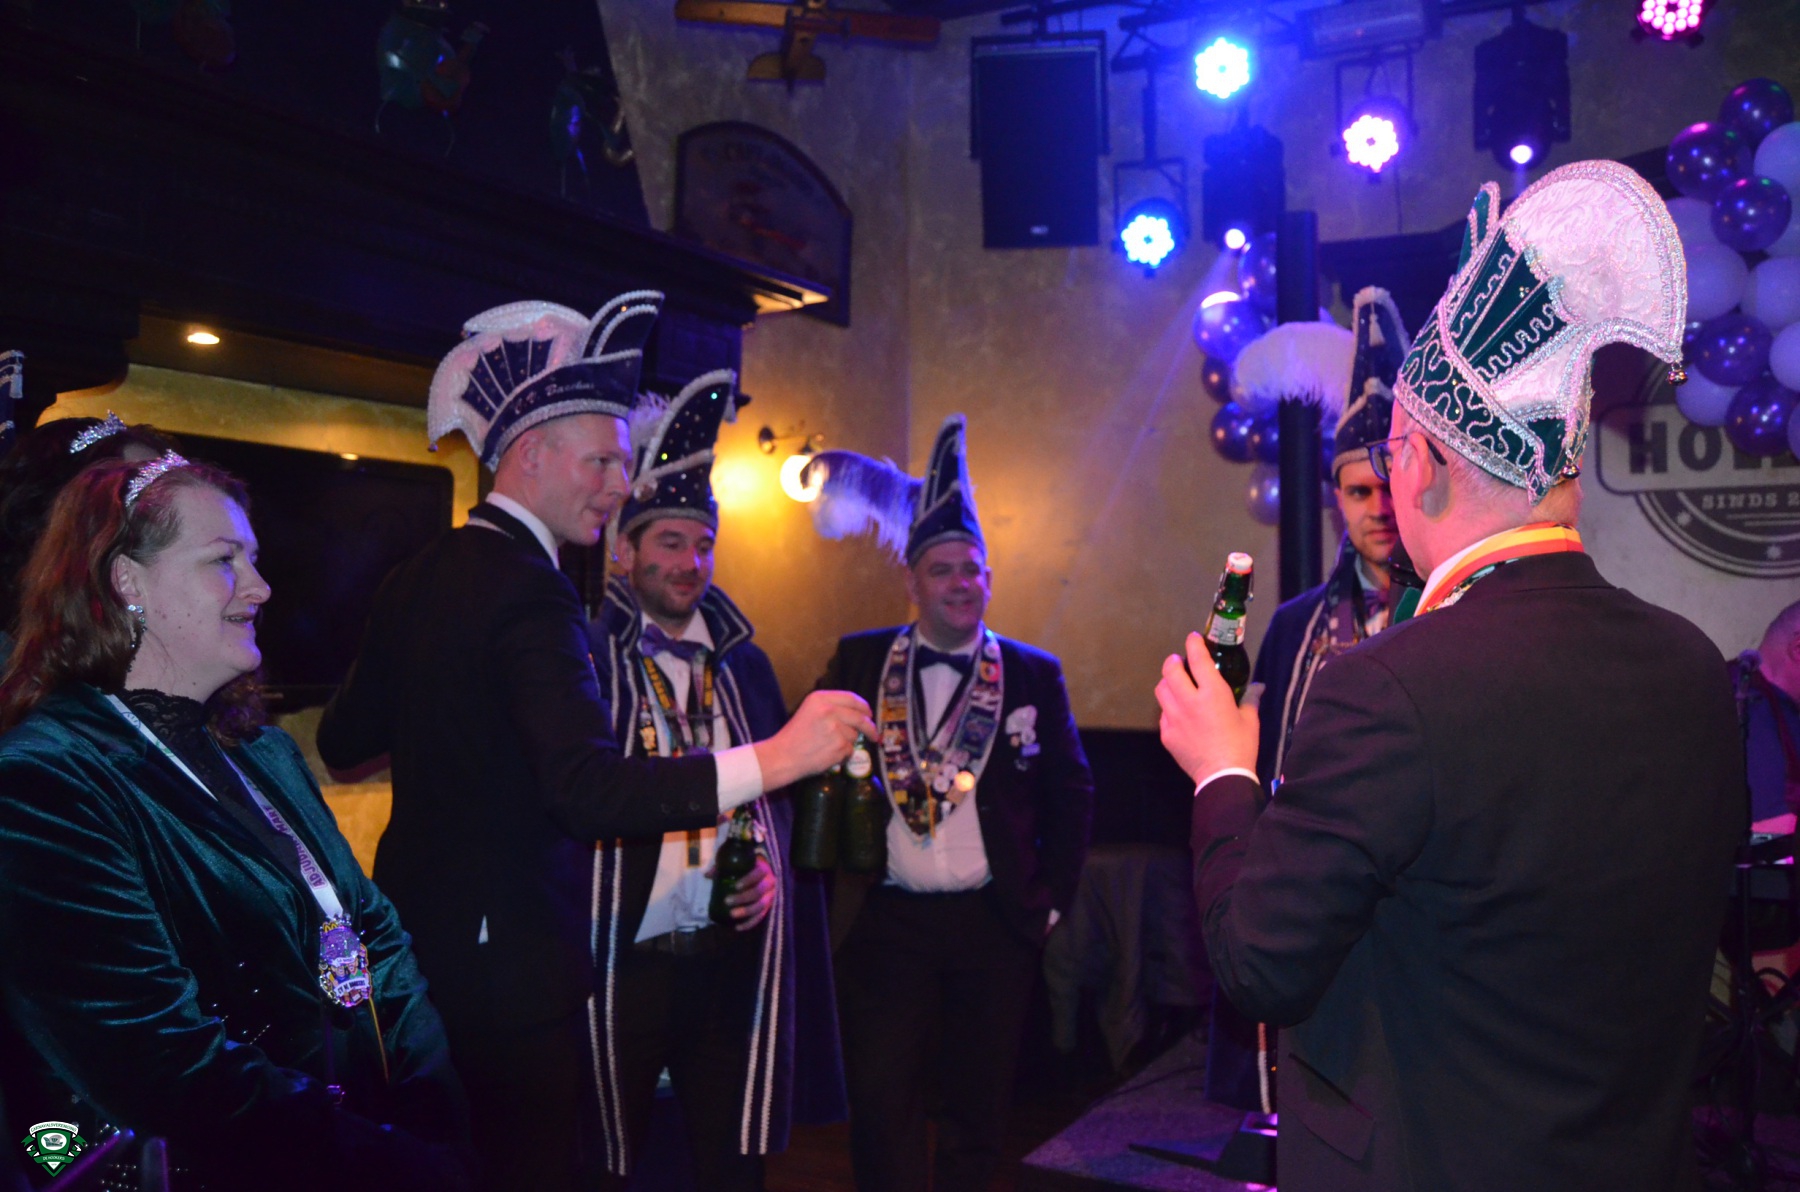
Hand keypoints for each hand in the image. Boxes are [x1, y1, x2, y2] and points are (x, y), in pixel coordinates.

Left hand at [710, 853, 776, 930]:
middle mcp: (770, 882)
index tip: (736, 886)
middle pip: (758, 892)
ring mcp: (770, 896)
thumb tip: (706, 875)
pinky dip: (749, 923)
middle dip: (743, 898)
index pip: (758, 874)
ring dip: (746, 911)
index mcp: (763, 869)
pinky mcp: (768, 907)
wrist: (765, 873)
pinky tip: (737, 927)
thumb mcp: (738, 864)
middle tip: (727, 901)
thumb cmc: (748, 867)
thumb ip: (724, 867)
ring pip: (760, 906)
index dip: (748, 880)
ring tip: (731, 914)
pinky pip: (760, 917)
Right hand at [755, 690, 877, 789]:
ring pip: (855, 735)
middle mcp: (829, 710)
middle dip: (870, 727)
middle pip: (860, 717)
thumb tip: (860, 713)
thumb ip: (831, 707)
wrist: (782, 756)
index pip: (852, 698)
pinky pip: (850, 750)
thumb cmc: (795, 735)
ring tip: (829, 746)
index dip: (864, 706)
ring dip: (848, 743)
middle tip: (874, 734)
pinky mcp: (839, 746)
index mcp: (820, 698)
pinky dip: (843, 755)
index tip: (869, 714)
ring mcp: (836, 728)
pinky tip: (828, 755)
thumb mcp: (809, 711)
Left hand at [1155, 633, 1260, 785]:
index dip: (1194, 644)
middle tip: (1179, 660)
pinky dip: (1169, 707)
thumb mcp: (1250, 720)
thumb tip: (1259, 686)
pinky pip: (1163, 713)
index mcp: (1212, 693)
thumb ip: (1250, 699)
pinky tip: (1178, 712)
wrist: (1222, 777)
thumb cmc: (1241, 746)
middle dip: (1174, 661)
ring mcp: (1174, 718)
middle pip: (1170, 670)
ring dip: (1167, 682)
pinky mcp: (1167, 734)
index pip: (1198, 659)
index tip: (1193, 638)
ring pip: (1161, 690)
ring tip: (1175, 683)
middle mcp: (1189, 701)